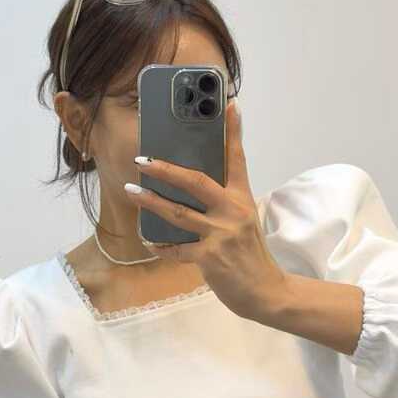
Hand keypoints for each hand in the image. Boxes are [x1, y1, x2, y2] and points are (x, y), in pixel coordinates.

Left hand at [122, 98, 288, 320]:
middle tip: (141, 159)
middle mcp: (232, 211)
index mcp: (242, 199)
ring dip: (150, 201)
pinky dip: (161, 246)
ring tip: (131, 190)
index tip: (229, 104)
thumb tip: (195, 190)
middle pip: (195, 181)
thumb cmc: (251, 256)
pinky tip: (149, 241)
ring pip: (177, 213)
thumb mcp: (244, 223)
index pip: (237, 159)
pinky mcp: (210, 257)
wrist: (266, 293)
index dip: (233, 132)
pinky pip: (177, 249)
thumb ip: (225, 205)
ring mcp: (221, 234)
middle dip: (165, 169)